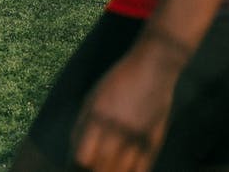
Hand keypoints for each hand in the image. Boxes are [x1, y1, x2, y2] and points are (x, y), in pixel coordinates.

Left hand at [71, 43, 183, 171]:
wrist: (154, 67)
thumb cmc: (119, 80)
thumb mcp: (93, 98)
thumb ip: (81, 127)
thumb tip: (74, 157)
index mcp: (97, 116)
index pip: (82, 157)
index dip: (76, 167)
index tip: (76, 168)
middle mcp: (117, 128)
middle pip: (100, 168)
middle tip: (92, 169)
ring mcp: (137, 135)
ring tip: (108, 168)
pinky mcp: (154, 139)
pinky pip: (141, 168)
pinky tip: (125, 170)